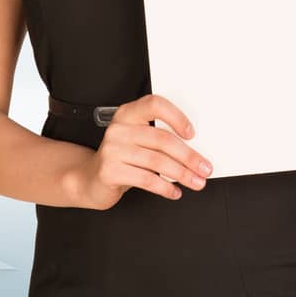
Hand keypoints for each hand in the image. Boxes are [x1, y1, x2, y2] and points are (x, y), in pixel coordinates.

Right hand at [68, 94, 213, 209]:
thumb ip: (159, 139)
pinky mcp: (110, 170)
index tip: (192, 134)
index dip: (176, 117)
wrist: (91, 178)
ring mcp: (112, 149)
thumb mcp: (137, 142)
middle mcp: (119, 129)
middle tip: (204, 168)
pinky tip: (173, 191)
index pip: (154, 104)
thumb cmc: (122, 159)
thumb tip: (194, 152)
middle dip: (189, 156)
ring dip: (182, 174)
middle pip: (162, 139)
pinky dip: (165, 188)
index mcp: (128, 114)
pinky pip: (146, 180)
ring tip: (195, 182)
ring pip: (157, 161)